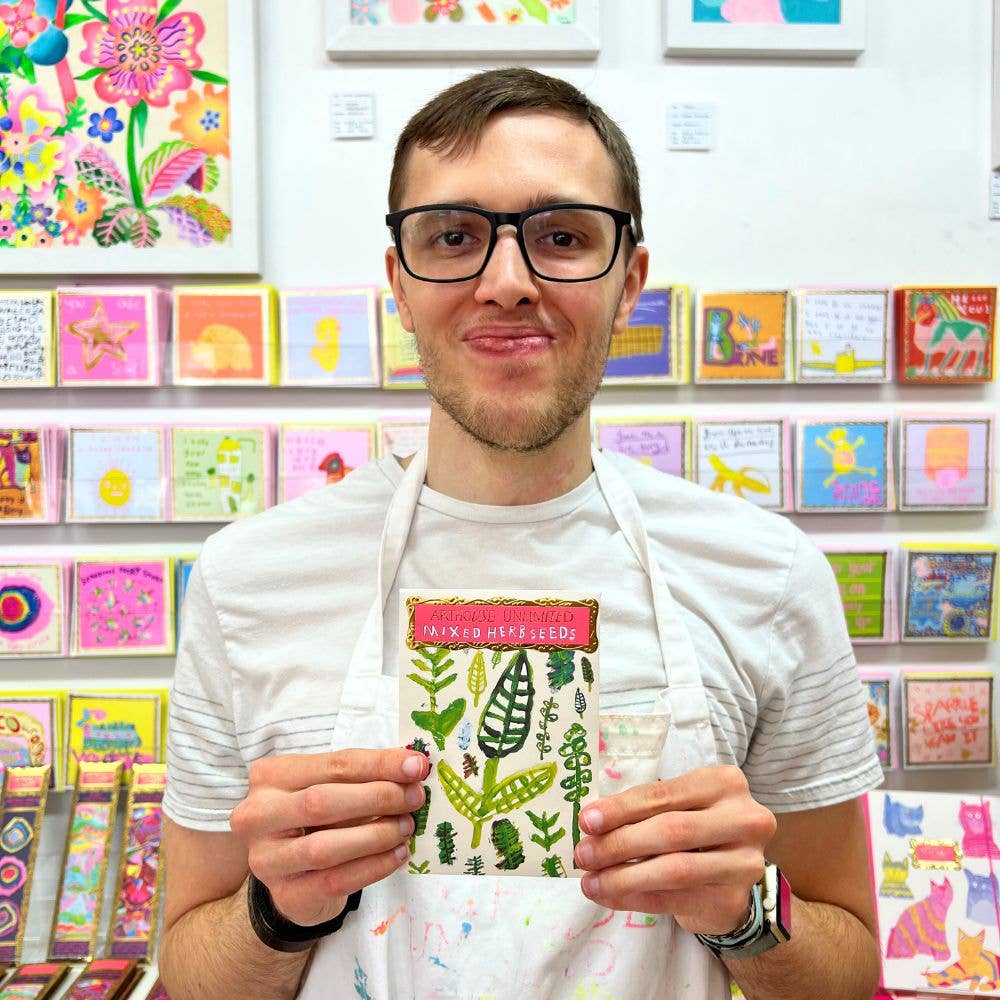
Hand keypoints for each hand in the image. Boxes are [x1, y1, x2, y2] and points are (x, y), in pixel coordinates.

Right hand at [230, 748, 428, 926]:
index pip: (332, 764)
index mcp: (271, 776)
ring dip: (377, 835)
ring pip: (326, 847)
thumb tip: (414, 767)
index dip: (378, 764)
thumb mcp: (333, 786)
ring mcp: (266, 859)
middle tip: (415, 798)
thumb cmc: (317, 818)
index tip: (416, 766)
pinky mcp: (285, 894)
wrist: (292, 873)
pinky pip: (336, 881)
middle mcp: (258, 815)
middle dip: (378, 798)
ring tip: (406, 827)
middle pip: (323, 801)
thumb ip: (365, 774)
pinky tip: (398, 855)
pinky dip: (374, 867)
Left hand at [573, 766, 775, 935]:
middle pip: (671, 830)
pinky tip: (609, 897)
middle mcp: (744, 820)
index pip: (665, 794)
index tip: (587, 820)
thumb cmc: (696, 825)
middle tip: (583, 854)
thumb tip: (591, 822)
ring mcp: (744, 863)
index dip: (622, 808)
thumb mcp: (677, 805)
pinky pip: (674, 900)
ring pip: (674, 870)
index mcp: (724, 783)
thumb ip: (643, 809)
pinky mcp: (733, 900)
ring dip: (623, 877)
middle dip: (619, 843)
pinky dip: (635, 899)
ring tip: (590, 882)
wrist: (733, 872)